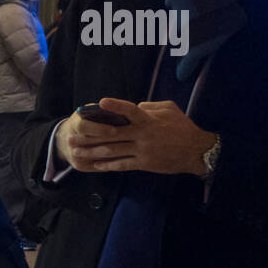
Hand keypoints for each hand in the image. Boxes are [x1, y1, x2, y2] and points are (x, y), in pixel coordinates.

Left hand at [57, 98, 216, 175]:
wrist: (196, 151)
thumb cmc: (182, 127)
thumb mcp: (169, 109)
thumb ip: (149, 106)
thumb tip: (133, 106)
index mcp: (148, 120)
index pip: (130, 110)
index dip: (116, 106)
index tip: (100, 102)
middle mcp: (142, 135)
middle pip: (111, 134)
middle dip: (89, 136)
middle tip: (70, 136)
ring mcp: (142, 150)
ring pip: (112, 151)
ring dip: (91, 152)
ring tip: (76, 152)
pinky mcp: (144, 163)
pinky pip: (121, 164)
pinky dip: (107, 165)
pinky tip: (94, 164)